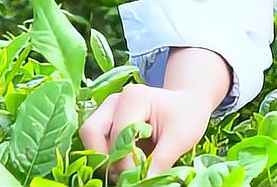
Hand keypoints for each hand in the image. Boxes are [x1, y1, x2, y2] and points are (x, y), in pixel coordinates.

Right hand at [79, 84, 211, 182]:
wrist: (187, 104)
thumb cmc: (186, 117)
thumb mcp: (179, 140)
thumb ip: (159, 162)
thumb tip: (143, 182)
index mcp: (134, 98)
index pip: (117, 134)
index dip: (124, 160)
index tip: (139, 175)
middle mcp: (115, 100)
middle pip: (92, 131)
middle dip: (106, 158)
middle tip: (125, 174)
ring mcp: (108, 107)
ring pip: (90, 135)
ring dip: (104, 156)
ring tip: (126, 169)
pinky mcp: (106, 118)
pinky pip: (96, 139)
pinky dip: (107, 153)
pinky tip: (126, 161)